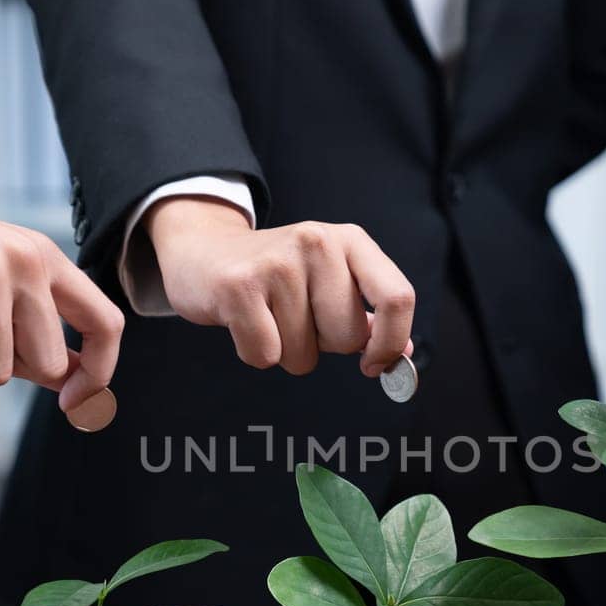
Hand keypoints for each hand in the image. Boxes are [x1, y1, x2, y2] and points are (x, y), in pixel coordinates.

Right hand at [146, 197, 414, 376]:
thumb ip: (369, 318)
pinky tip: (245, 323)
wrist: (203, 252)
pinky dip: (256, 353)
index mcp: (350, 241)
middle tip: (296, 318)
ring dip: (286, 351)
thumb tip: (402, 358)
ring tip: (268, 316)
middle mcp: (318, 242)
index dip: (391, 343)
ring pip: (304, 354)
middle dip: (323, 345)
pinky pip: (266, 356)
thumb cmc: (276, 279)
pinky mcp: (239, 286)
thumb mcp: (330, 283)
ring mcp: (277, 262)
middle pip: (347, 337)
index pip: (397, 298)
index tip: (372, 364)